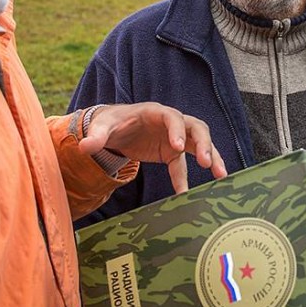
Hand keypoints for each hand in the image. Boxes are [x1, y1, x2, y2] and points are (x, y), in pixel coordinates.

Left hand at [77, 103, 225, 192]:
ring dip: (212, 157)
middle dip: (203, 144)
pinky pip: (184, 164)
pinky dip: (186, 177)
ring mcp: (174, 136)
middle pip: (195, 128)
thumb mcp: (102, 127)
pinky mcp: (172, 151)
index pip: (172, 117)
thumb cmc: (110, 123)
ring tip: (221, 175)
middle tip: (206, 163)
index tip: (177, 147)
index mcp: (155, 112)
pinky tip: (186, 194)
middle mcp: (171, 122)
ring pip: (200, 143)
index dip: (176, 130)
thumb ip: (96, 136)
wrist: (114, 129)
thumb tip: (84, 147)